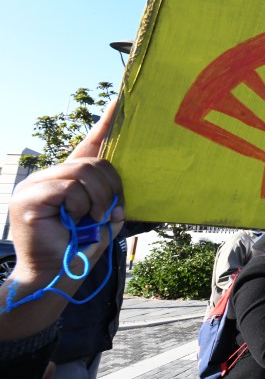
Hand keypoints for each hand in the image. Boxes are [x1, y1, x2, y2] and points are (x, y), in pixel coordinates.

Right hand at [7, 102, 123, 282]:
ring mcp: (36, 185)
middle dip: (110, 187)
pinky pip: (69, 189)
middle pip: (93, 163)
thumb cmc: (77, 248)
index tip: (122, 101)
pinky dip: (81, 207)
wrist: (53, 277)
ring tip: (92, 219)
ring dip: (98, 199)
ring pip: (83, 174)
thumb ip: (111, 202)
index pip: (89, 145)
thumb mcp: (102, 221)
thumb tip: (119, 199)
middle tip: (108, 211)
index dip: (106, 123)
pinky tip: (74, 221)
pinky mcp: (29, 198)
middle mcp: (49, 176)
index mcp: (68, 179)